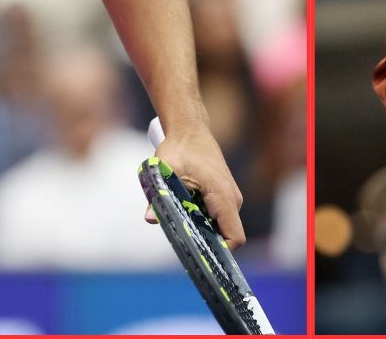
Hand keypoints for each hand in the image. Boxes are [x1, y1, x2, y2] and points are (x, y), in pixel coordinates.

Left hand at [147, 127, 246, 247]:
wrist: (190, 130)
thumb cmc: (179, 149)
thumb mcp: (164, 171)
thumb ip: (159, 197)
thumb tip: (151, 218)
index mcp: (223, 197)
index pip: (234, 238)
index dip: (220, 252)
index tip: (199, 256)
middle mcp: (232, 199)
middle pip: (226, 236)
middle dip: (206, 243)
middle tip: (182, 244)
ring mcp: (230, 197)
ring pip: (221, 226)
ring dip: (202, 230)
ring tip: (180, 225)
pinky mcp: (224, 195)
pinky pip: (218, 217)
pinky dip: (203, 221)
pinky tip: (184, 213)